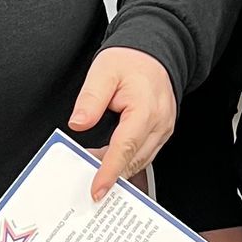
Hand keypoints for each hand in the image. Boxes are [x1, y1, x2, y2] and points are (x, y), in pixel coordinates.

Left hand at [68, 46, 178, 200]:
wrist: (154, 53)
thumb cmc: (131, 60)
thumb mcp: (103, 71)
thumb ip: (90, 99)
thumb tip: (78, 123)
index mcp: (145, 109)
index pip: (125, 147)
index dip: (109, 171)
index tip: (97, 189)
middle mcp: (159, 123)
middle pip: (134, 160)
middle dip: (111, 176)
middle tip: (87, 185)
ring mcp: (163, 129)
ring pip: (140, 161)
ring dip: (119, 170)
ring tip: (95, 176)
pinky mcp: (161, 132)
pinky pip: (144, 154)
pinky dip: (127, 162)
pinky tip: (110, 165)